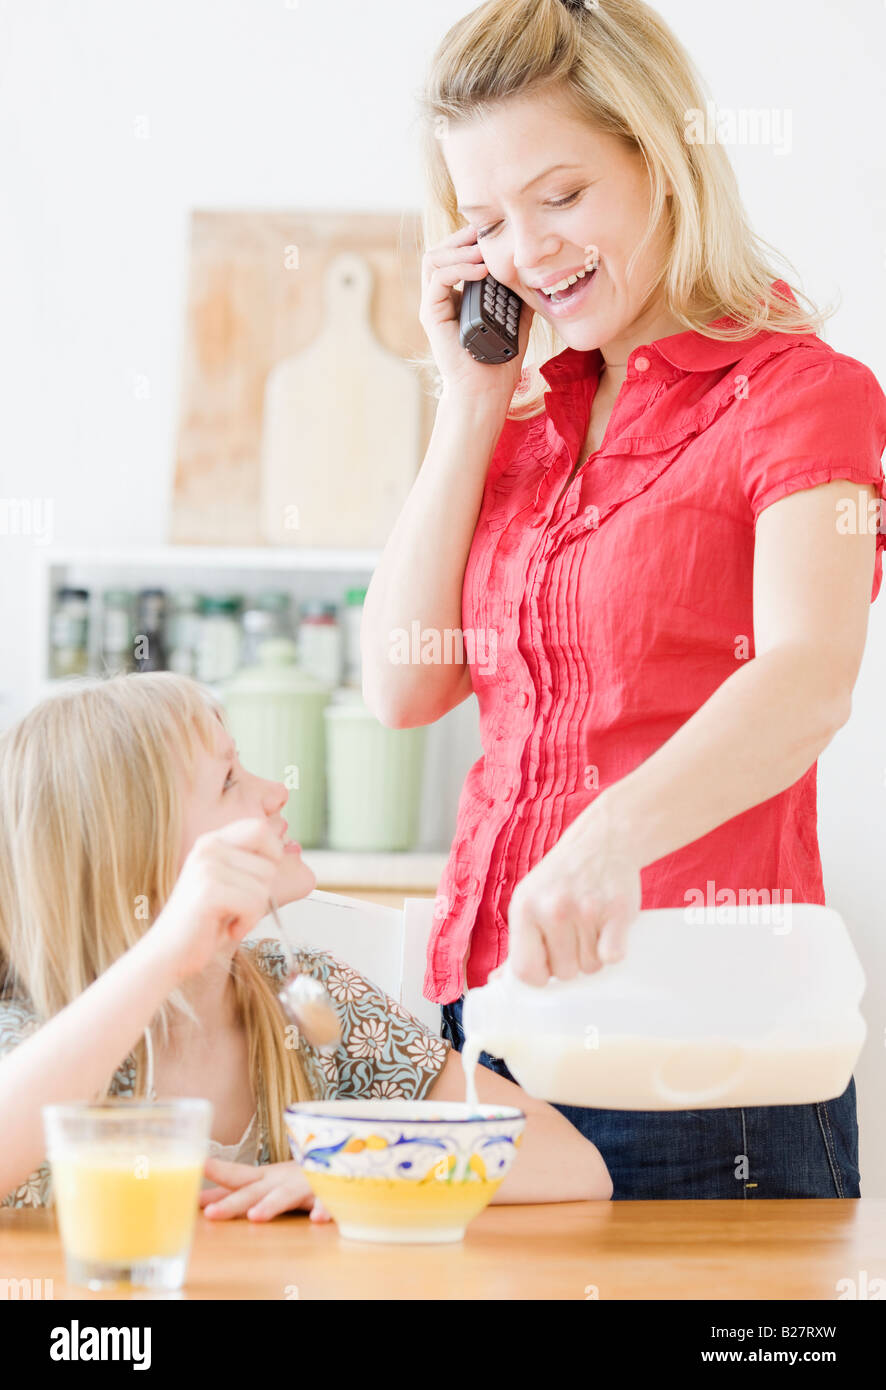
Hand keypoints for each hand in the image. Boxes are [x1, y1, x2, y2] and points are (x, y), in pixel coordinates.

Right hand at [147, 818, 284, 980]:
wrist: (170, 953)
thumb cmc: (205, 922)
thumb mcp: (230, 882)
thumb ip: (252, 863)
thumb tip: (291, 848)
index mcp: (212, 840)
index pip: (260, 827)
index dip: (272, 854)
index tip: (257, 880)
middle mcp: (208, 847)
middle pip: (269, 863)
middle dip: (262, 893)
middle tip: (238, 908)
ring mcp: (207, 867)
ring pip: (264, 887)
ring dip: (253, 913)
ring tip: (229, 920)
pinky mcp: (209, 891)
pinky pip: (253, 904)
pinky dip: (247, 924)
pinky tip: (228, 930)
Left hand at [199, 1156, 332, 1222]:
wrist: (339, 1162)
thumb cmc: (294, 1179)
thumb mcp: (264, 1184)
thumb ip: (233, 1193)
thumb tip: (198, 1200)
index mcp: (265, 1178)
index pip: (236, 1175)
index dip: (216, 1172)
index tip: (195, 1167)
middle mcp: (281, 1180)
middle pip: (253, 1191)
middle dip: (232, 1202)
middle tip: (210, 1213)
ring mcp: (304, 1185)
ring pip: (286, 1195)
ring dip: (271, 1205)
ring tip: (255, 1217)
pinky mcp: (328, 1193)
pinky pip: (327, 1201)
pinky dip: (324, 1208)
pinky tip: (317, 1218)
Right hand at [420, 222, 533, 406]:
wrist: (486, 390)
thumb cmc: (500, 360)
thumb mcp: (516, 316)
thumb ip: (518, 292)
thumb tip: (535, 269)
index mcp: (458, 294)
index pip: (457, 253)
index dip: (473, 238)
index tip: (496, 230)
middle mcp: (442, 296)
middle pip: (442, 249)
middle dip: (464, 236)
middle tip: (488, 229)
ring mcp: (434, 304)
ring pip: (434, 258)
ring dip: (460, 248)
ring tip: (485, 250)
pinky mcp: (431, 314)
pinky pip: (438, 278)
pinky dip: (458, 268)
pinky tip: (482, 270)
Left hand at [506, 799, 641, 985]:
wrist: (602, 841)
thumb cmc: (563, 877)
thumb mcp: (530, 901)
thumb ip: (518, 944)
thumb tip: (498, 981)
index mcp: (524, 908)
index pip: (525, 971)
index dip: (540, 974)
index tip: (550, 962)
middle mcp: (552, 908)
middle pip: (563, 972)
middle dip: (571, 960)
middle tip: (575, 932)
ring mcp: (585, 909)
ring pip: (590, 967)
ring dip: (593, 953)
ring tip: (592, 924)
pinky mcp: (617, 910)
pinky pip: (612, 957)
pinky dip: (614, 949)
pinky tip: (609, 928)